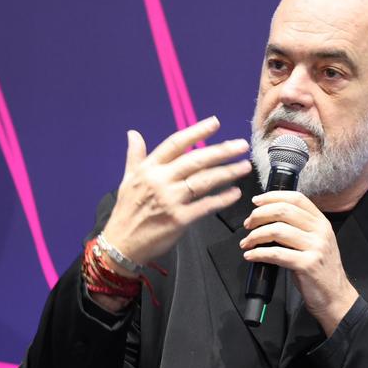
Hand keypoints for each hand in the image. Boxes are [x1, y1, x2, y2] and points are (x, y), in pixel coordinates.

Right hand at [100, 116, 251, 266]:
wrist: (121, 244)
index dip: (197, 132)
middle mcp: (160, 181)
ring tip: (245, 166)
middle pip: (196, 160)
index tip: (215, 123)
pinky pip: (206, 205)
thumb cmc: (126, 211)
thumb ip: (135, 156)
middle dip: (222, 151)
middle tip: (241, 145)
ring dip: (228, 173)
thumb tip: (134, 133)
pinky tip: (235, 193)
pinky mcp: (179, 219)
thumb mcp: (127, 180)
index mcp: (149, 169)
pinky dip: (222, 199)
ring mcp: (170, 200)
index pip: (176, 144)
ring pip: (205, 181)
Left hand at [240, 191, 359, 335]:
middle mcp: (320, 231)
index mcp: (321, 222)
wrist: (335, 296)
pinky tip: (251, 256)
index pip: (296, 198)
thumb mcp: (316, 242)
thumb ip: (299, 227)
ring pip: (277, 230)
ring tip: (247, 243)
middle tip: (248, 224)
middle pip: (284, 211)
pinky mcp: (307, 264)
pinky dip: (259, 253)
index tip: (256, 201)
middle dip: (259, 215)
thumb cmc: (321, 270)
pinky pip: (276, 254)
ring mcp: (315, 247)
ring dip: (255, 235)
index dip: (273, 196)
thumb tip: (269, 218)